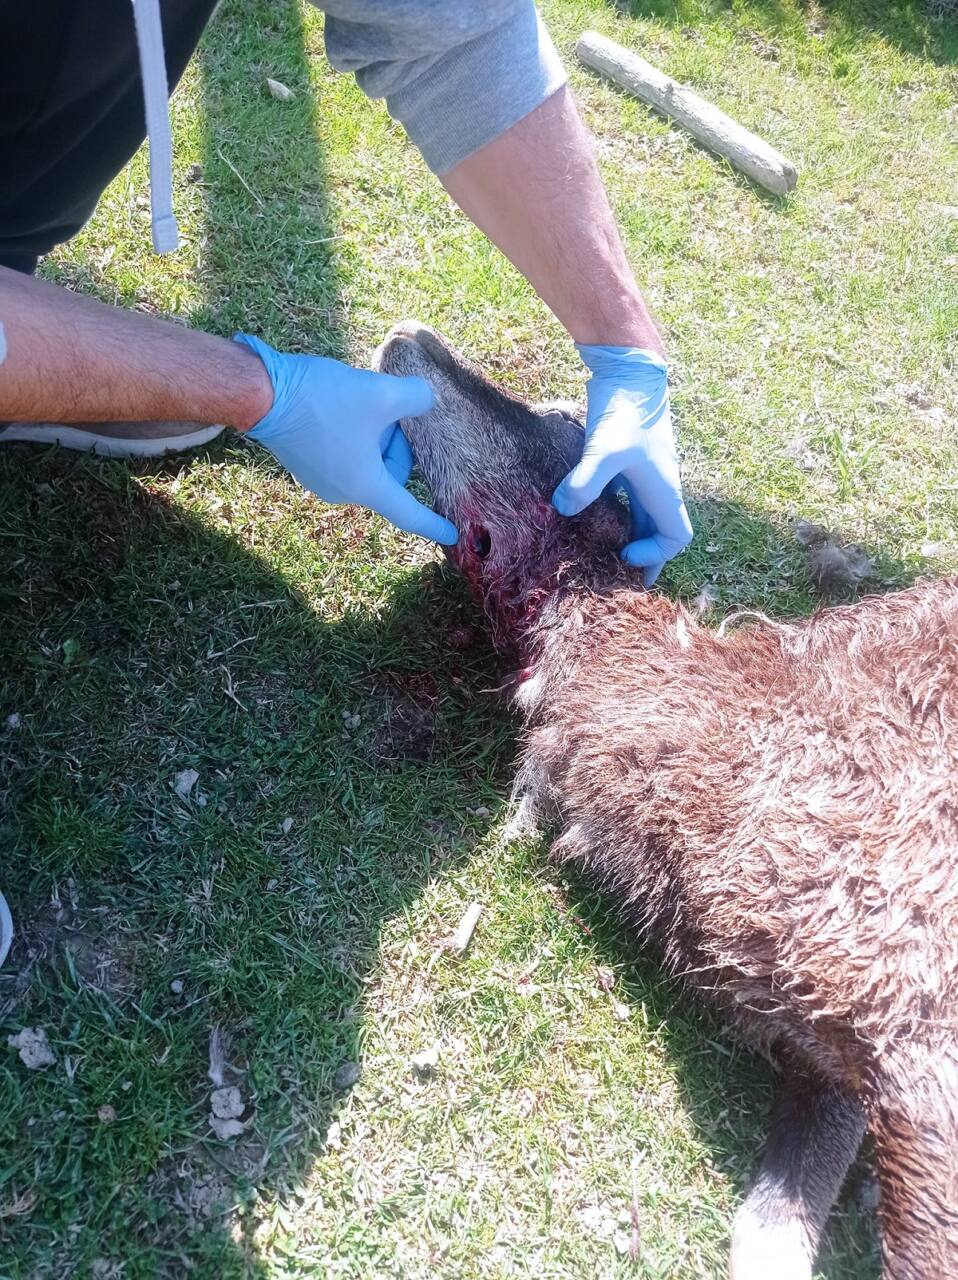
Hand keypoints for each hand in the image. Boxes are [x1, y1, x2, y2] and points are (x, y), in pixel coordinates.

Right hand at [234, 333, 456, 544]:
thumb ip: (417, 399)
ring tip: (358, 402)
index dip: (433, 524)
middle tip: (387, 409)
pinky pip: (343, 455)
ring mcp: (319, 480)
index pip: (409, 513)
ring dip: (373, 435)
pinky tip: (338, 406)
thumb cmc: (322, 400)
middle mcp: (342, 491)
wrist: (261, 393)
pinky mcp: (304, 463)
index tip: (451, 535)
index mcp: (366, 486)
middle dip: (395, 444)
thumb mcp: (381, 393)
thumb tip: (426, 401)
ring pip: (366, 461)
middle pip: (389, 475)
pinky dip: (352, 434)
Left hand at [552, 345, 691, 586]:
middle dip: (643, 557)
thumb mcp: (605, 448)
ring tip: (604, 558)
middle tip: (619, 580)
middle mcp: (658, 486)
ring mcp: (643, 475)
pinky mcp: (626, 464)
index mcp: (663, 490)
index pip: (677, 537)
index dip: (656, 553)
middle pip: (659, 533)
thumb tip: (563, 508)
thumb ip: (586, 480)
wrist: (628, 370)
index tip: (623, 554)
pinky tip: (590, 521)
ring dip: (629, 538)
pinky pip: (626, 501)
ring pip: (642, 518)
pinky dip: (614, 517)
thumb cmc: (625, 410)